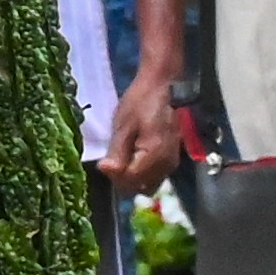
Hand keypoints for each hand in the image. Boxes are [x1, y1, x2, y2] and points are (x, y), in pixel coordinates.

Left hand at [98, 56, 196, 183]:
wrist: (162, 87)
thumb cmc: (141, 101)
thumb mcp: (123, 125)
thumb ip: (116, 152)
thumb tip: (105, 171)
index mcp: (155, 154)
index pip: (130, 180)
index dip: (114, 175)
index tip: (104, 162)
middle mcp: (167, 164)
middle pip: (140, 187)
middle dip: (122, 179)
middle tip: (112, 159)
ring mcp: (171, 164)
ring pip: (146, 185)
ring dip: (131, 177)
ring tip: (122, 157)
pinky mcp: (171, 161)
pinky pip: (153, 177)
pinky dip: (141, 173)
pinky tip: (133, 156)